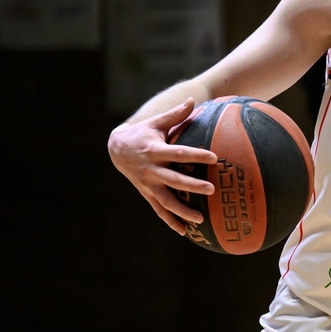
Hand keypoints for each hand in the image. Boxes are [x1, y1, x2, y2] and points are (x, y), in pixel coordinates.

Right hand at [108, 100, 217, 234]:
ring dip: (183, 211)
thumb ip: (175, 115)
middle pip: (174, 180)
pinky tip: (185, 232)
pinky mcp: (147, 194)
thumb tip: (192, 99)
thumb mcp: (156, 123)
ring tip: (201, 219)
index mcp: (155, 151)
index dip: (196, 156)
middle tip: (211, 189)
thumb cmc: (143, 133)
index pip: (179, 154)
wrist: (116, 149)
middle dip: (192, 186)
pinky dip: (171, 221)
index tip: (214, 157)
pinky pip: (159, 210)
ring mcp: (148, 184)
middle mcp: (151, 170)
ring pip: (166, 201)